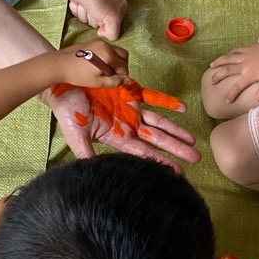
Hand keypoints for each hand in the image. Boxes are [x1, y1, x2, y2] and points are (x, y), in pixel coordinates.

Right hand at [44, 79, 200, 170]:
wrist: (62, 85)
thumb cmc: (67, 111)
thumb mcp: (76, 135)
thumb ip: (87, 154)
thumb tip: (92, 173)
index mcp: (118, 137)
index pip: (144, 153)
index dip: (160, 161)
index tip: (177, 172)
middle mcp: (128, 125)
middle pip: (157, 140)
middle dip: (176, 149)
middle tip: (196, 159)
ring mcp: (131, 108)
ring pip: (159, 122)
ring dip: (176, 130)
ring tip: (192, 141)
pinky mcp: (130, 90)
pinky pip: (153, 97)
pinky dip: (167, 102)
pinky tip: (182, 108)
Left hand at [51, 40, 130, 89]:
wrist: (59, 64)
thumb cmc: (78, 75)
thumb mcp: (97, 82)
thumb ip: (114, 81)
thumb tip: (127, 80)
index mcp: (108, 55)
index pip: (124, 66)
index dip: (121, 75)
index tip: (114, 81)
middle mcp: (106, 45)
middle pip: (124, 55)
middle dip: (122, 66)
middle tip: (113, 75)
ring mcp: (99, 42)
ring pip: (116, 51)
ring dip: (115, 61)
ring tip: (104, 70)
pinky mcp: (93, 41)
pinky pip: (107, 48)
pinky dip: (108, 56)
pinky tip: (98, 64)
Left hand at [65, 0, 128, 39]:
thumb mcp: (113, 18)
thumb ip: (113, 33)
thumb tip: (102, 34)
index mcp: (118, 10)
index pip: (109, 29)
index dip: (103, 26)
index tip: (101, 18)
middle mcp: (106, 8)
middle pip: (95, 25)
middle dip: (91, 19)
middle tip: (93, 10)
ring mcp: (92, 5)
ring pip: (84, 20)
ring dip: (83, 13)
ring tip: (86, 4)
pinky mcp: (81, 3)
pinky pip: (76, 14)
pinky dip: (76, 9)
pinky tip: (79, 2)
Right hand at [208, 40, 258, 102]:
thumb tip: (257, 98)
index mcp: (250, 75)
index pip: (237, 87)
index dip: (231, 95)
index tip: (227, 100)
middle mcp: (244, 65)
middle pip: (226, 71)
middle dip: (217, 77)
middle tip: (211, 82)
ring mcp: (244, 55)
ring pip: (227, 59)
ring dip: (218, 62)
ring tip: (211, 65)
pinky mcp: (247, 49)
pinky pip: (235, 51)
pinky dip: (229, 54)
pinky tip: (226, 55)